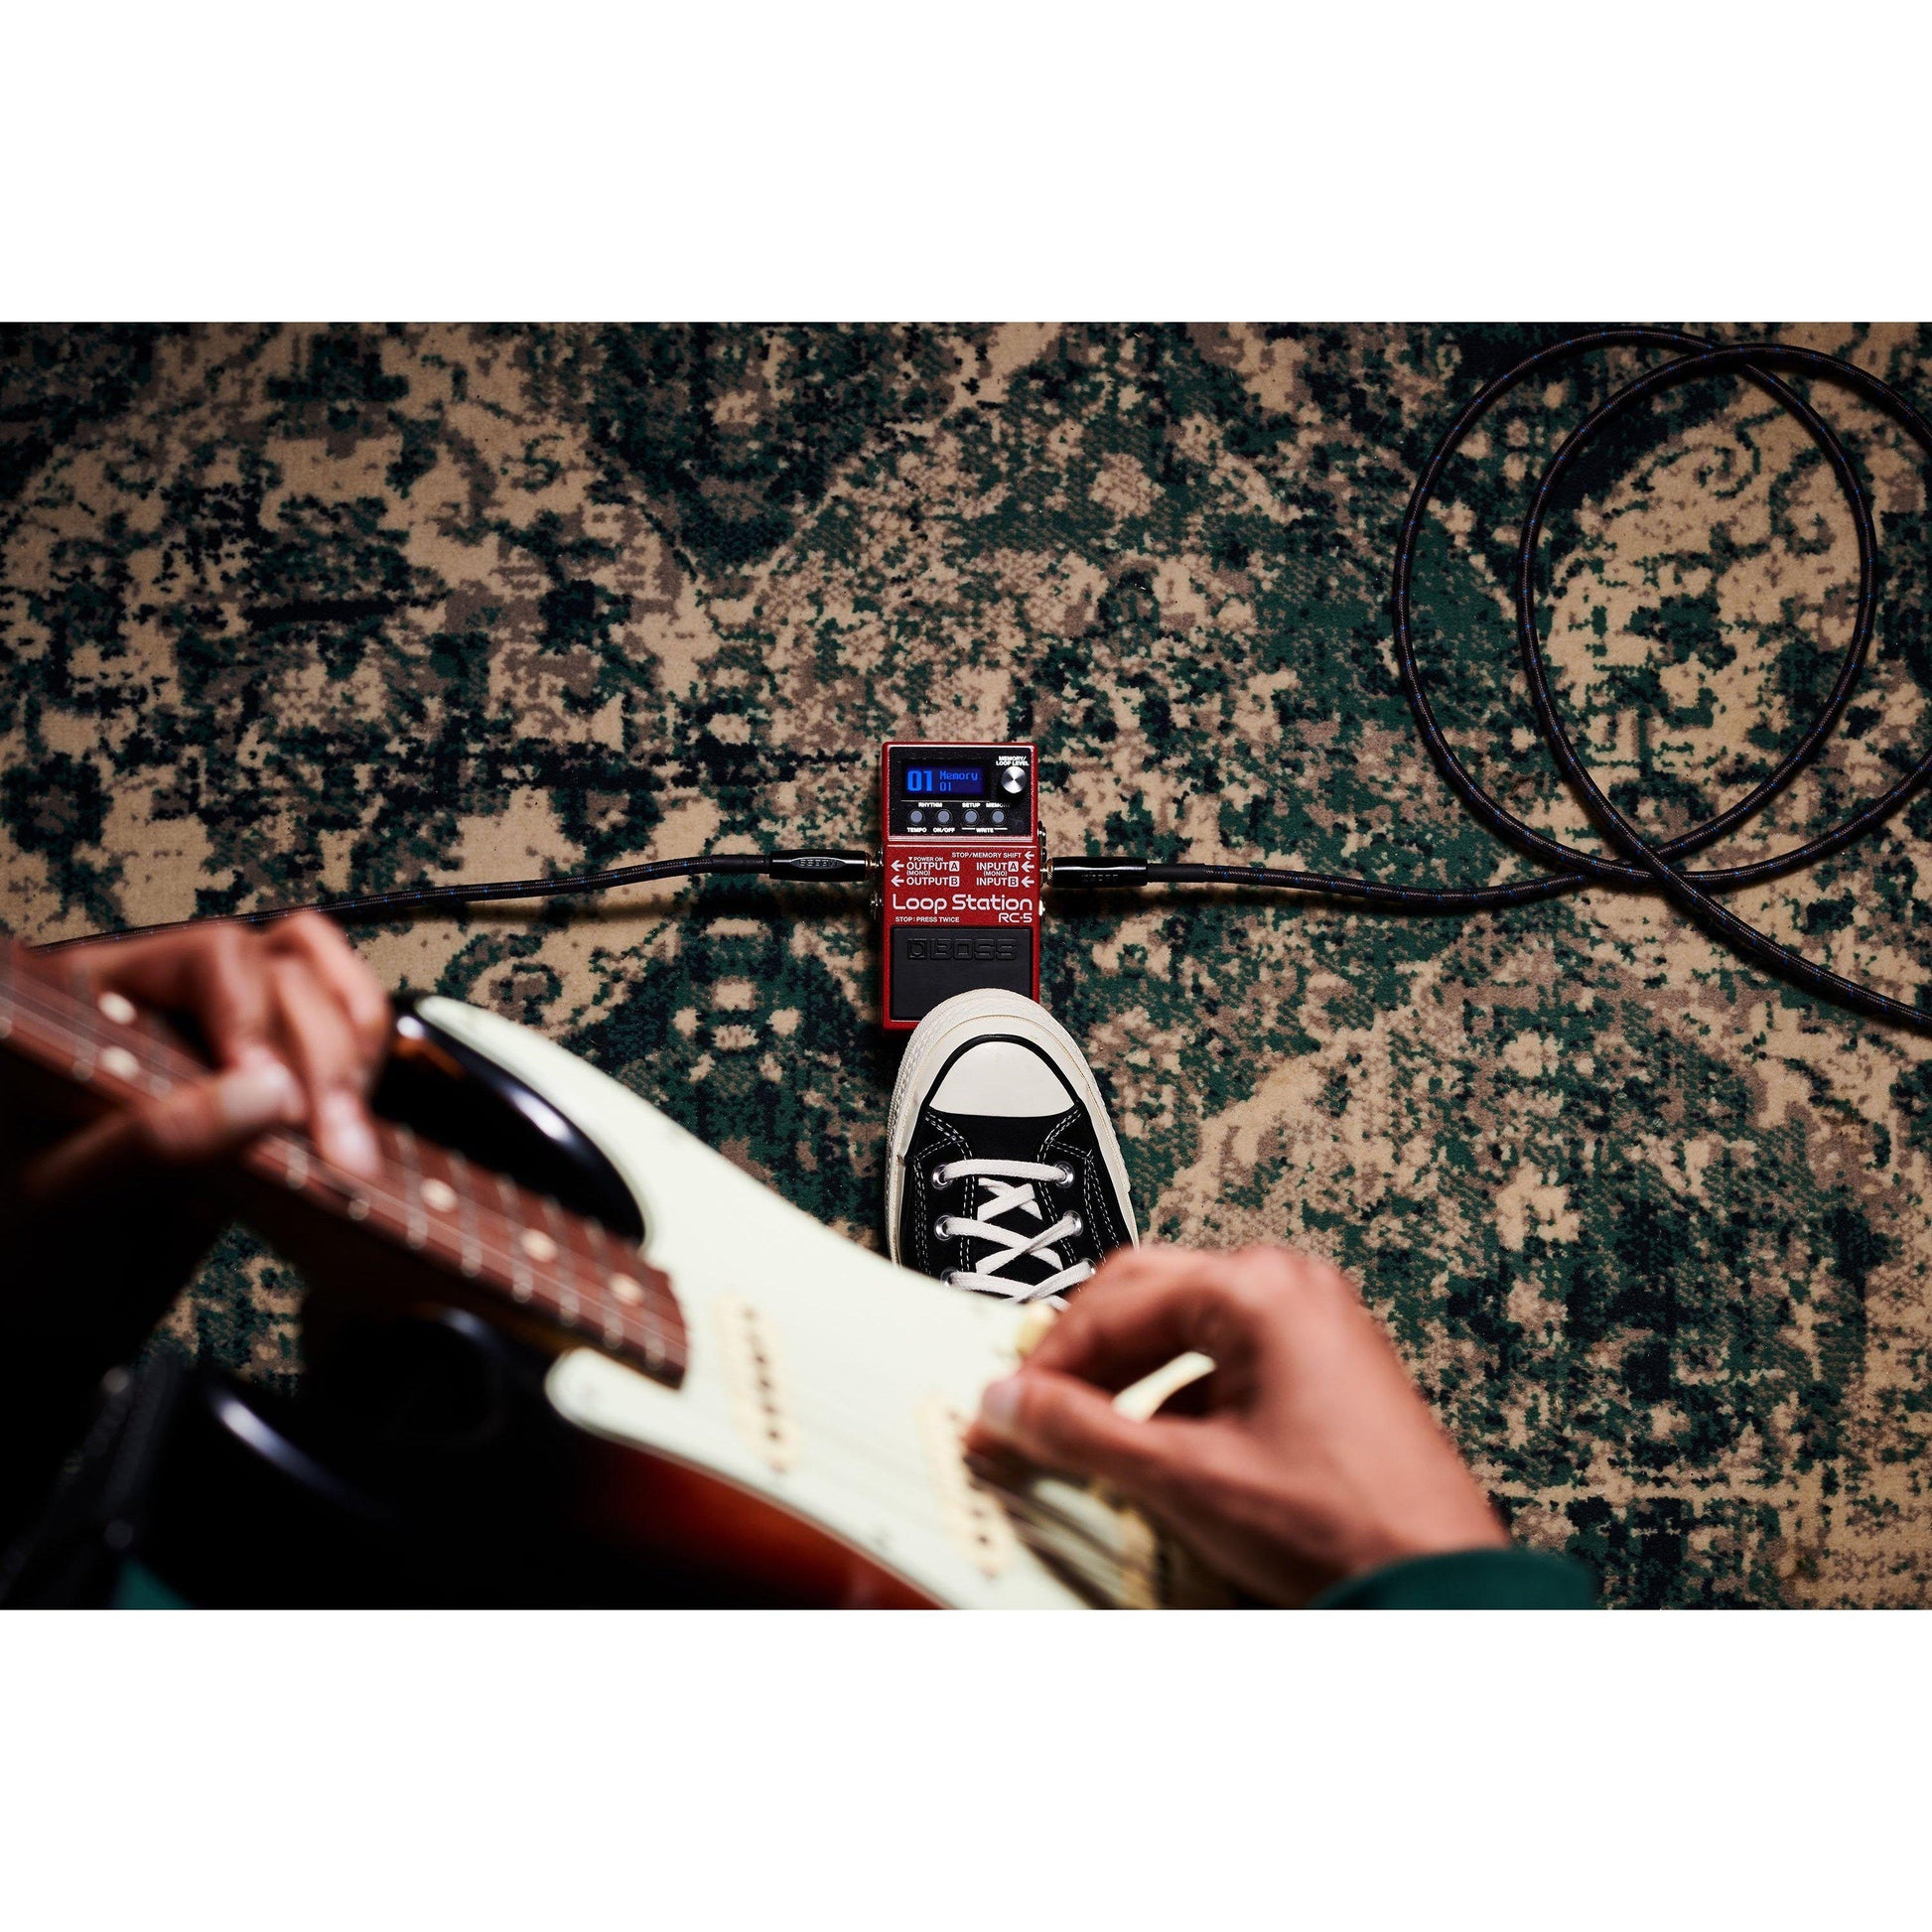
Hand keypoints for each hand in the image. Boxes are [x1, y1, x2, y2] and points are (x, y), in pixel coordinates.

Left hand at [0, 914, 390, 1344]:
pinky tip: (355, 1125)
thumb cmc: (25, 1240)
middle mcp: (165, 993)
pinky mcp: (272, 1069)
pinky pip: (342, 1029)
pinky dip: (366, 1066)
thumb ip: (150, 1144)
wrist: (48, 1294)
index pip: (207, 960)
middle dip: (324, 1061)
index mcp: (89, 994)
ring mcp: (225, 1026)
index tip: (283, 1104)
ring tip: (352, 1145)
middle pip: (283, 974)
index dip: (258, 1020)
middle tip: (340, 1155)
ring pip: (325, 987)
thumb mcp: (61, 1198)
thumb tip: (267, 1098)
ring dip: (355, 1056)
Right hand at [965, 1243, 1507, 1605]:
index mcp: (1256, 1290)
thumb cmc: (1344, 1526)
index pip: (1112, 1304)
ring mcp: (1316, 1321)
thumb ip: (1081, 1433)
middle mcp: (1289, 1287)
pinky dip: (1180, 1391)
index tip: (1006, 1409)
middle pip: (1147, 1293)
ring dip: (1130, 1374)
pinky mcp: (1329, 1364)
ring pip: (1186, 1323)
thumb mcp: (1185, 1478)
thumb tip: (1010, 1404)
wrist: (1439, 1584)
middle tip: (1036, 1407)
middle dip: (1084, 1354)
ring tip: (1094, 1432)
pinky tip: (1163, 1448)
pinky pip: (1228, 1354)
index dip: (1045, 1364)